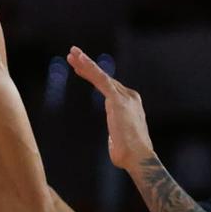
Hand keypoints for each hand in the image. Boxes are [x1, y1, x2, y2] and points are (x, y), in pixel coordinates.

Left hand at [67, 46, 155, 171]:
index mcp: (130, 104)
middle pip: (104, 77)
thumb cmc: (128, 155)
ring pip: (101, 75)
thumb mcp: (120, 138)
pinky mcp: (117, 100)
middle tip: (73, 53)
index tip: (79, 69)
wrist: (138, 158)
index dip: (93, 75)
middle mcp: (129, 97)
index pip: (108, 85)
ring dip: (85, 63)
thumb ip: (117, 132)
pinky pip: (101, 80)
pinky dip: (90, 69)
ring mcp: (124, 97)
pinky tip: (79, 60)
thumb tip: (115, 139)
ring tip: (72, 53)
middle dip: (87, 65)